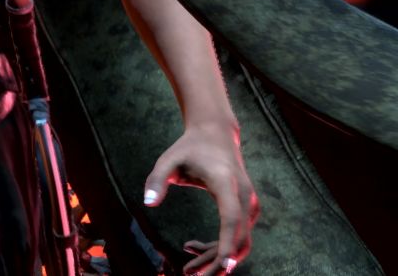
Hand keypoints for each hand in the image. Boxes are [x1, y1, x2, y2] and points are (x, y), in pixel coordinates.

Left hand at [142, 120, 259, 274]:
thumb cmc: (189, 148)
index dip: (228, 243)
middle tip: (190, 275)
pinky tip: (191, 247)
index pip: (231, 218)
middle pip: (239, 237)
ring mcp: (249, 204)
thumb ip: (156, 179)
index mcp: (225, 183)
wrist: (215, 135)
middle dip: (218, 262)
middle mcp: (244, 196)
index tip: (224, 265)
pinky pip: (237, 235)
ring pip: (240, 241)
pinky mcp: (247, 209)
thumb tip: (148, 203)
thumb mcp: (168, 160)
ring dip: (216, 258)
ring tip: (188, 269)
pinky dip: (217, 247)